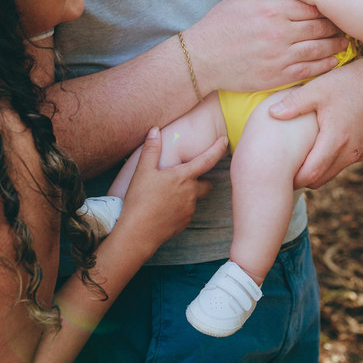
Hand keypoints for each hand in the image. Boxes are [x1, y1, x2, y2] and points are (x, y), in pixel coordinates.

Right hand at [115, 128, 226, 252]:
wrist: (138, 233)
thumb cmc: (140, 200)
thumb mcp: (143, 171)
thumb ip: (151, 149)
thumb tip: (155, 130)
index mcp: (183, 177)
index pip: (207, 160)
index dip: (218, 149)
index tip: (225, 141)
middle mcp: (191, 193)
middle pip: (207, 184)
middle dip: (201, 180)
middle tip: (185, 177)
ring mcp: (189, 210)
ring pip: (195, 198)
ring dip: (187, 194)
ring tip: (166, 195)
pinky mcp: (184, 223)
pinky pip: (186, 212)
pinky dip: (179, 208)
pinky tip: (163, 208)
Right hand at [184, 0, 347, 92]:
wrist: (202, 58)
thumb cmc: (219, 26)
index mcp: (273, 10)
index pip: (310, 5)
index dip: (325, 5)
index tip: (334, 6)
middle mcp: (281, 32)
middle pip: (319, 26)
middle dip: (335, 24)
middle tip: (345, 24)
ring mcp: (281, 56)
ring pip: (319, 48)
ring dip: (336, 45)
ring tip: (344, 42)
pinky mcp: (278, 76)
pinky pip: (309, 70)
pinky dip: (325, 65)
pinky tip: (334, 62)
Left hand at [268, 58, 362, 188]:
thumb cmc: (346, 82)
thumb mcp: (317, 88)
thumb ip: (294, 103)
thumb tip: (272, 114)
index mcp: (336, 139)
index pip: (312, 173)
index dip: (295, 179)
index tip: (279, 175)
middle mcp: (350, 151)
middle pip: (322, 178)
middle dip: (303, 179)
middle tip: (285, 171)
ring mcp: (360, 151)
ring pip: (333, 172)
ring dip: (317, 170)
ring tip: (300, 159)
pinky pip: (344, 162)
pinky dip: (331, 162)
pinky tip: (319, 147)